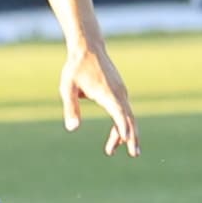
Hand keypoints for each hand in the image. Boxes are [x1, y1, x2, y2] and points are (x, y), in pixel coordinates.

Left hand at [59, 35, 137, 154]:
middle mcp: (119, 93)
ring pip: (127, 115)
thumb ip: (70, 108)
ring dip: (124, 133)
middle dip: (131, 137)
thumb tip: (72, 128)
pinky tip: (117, 134)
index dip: (124, 128)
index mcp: (107, 93)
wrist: (88, 47)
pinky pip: (124, 110)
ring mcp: (121, 91)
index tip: (128, 141)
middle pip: (129, 118)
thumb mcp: (68, 88)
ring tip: (111, 150)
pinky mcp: (119, 90)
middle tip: (134, 154)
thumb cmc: (76, 68)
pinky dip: (122, 123)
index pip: (119, 114)